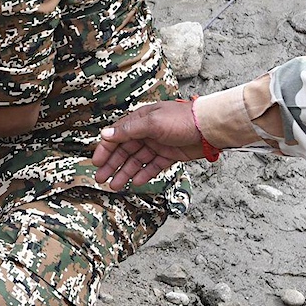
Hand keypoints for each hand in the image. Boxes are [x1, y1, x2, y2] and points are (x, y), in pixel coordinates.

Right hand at [92, 96, 207, 188]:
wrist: (209, 127)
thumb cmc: (182, 119)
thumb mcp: (152, 123)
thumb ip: (129, 130)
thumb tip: (106, 134)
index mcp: (140, 120)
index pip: (116, 135)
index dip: (105, 149)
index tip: (96, 163)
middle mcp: (146, 132)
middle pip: (124, 150)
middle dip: (112, 165)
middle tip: (101, 179)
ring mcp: (157, 144)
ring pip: (137, 160)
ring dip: (125, 172)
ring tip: (115, 186)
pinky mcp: (169, 155)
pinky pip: (152, 166)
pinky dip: (144, 174)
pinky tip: (135, 182)